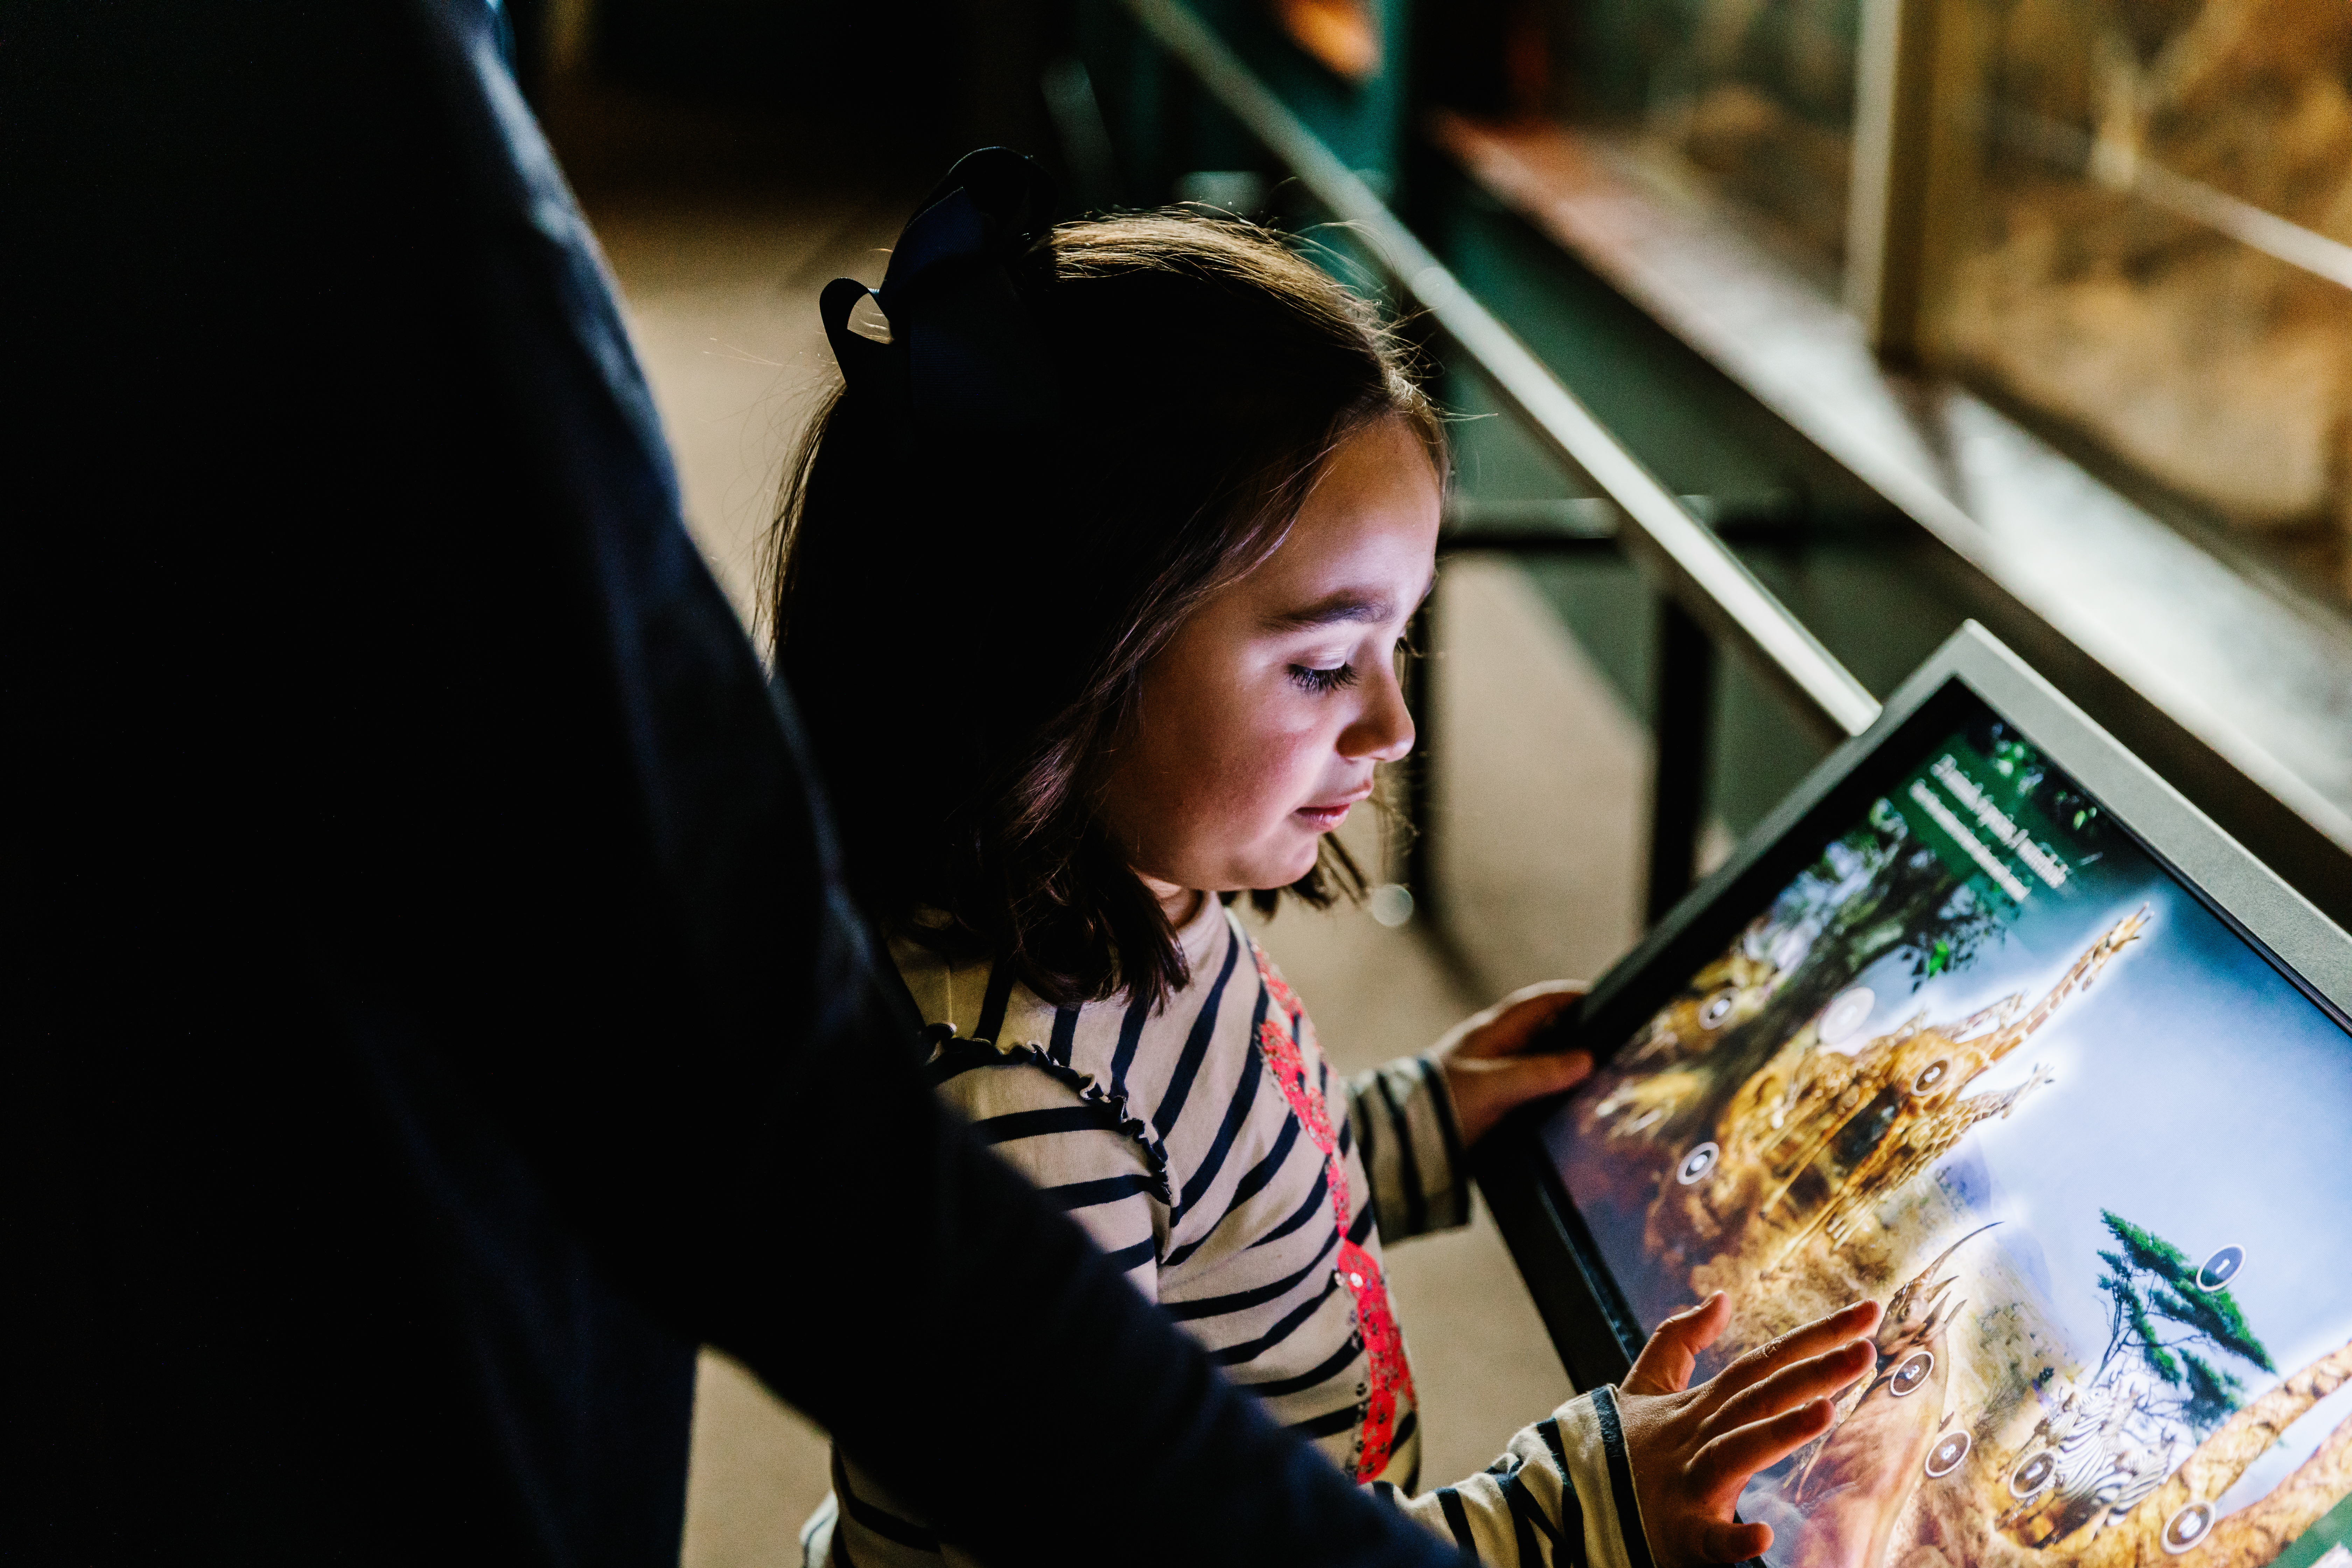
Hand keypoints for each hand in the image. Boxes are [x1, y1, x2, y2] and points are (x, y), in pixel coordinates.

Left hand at [1431, 980, 1591, 1146]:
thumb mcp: (1493, 1087)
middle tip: (1607, 1043)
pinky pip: (1527, 1082)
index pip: (1540, 1002)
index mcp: (1492, 1031)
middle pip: (1543, 1028)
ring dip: (1561, 1062)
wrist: (1402, 1137)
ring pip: (1536, 1057)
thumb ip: (1537, 1074)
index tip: (1602, 1001)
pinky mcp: (1488, 1095)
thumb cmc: (1442, 1103)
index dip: (1572, 997)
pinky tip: (1562, 1101)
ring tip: (1595, 1075)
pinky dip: (1547, 1086)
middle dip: (1574, 1032)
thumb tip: (1584, 1060)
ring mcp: (1490, 1070)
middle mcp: (1493, 1045)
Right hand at [1617, 1293, 1881, 1566]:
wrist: (1572, 1503)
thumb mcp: (1645, 1386)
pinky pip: (1708, 1540)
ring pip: (1735, 1452)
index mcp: (1699, 1405)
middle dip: (1814, 1371)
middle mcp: (1699, 1437)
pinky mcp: (1679, 1535)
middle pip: (1760, 1396)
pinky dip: (1733, 1539)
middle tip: (1866, 1348)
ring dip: (1777, 1433)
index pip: (1764, 1360)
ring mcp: (1688, 1484)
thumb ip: (1679, 1339)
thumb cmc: (1620, 1449)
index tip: (1870, 1313)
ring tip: (1825, 1412)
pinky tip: (1763, 1535)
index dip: (1815, 1335)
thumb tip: (1721, 1297)